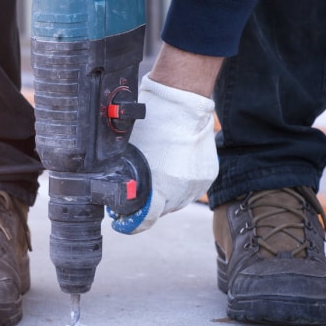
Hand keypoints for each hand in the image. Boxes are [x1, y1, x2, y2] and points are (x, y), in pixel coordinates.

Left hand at [109, 73, 217, 233]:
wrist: (182, 102)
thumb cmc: (152, 124)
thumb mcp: (128, 153)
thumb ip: (125, 177)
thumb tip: (117, 190)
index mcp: (160, 187)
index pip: (145, 221)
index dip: (130, 223)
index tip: (122, 221)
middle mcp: (181, 191)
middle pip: (161, 211)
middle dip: (148, 204)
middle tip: (137, 192)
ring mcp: (197, 184)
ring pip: (178, 201)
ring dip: (166, 195)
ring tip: (158, 177)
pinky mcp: (208, 175)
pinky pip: (192, 189)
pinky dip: (181, 184)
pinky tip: (173, 169)